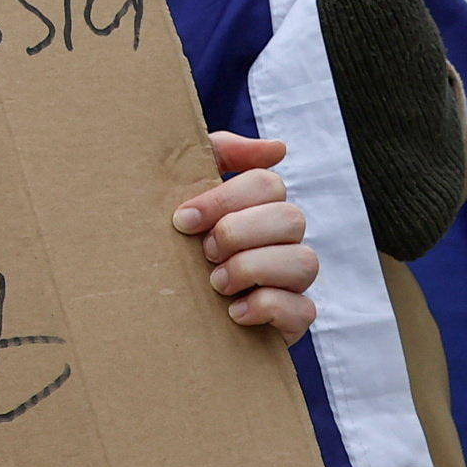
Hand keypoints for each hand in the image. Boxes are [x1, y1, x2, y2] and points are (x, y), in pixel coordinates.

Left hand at [177, 130, 316, 345]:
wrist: (162, 314)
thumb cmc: (176, 244)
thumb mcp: (183, 191)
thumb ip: (219, 154)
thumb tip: (278, 148)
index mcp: (258, 207)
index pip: (267, 183)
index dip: (225, 199)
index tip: (183, 220)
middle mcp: (282, 240)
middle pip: (291, 217)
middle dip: (239, 233)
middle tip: (204, 251)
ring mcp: (292, 281)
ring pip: (304, 261)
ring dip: (252, 269)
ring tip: (216, 283)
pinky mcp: (294, 319)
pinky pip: (304, 309)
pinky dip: (265, 306)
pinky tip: (232, 312)